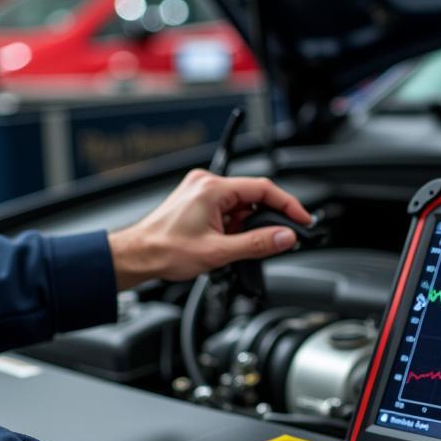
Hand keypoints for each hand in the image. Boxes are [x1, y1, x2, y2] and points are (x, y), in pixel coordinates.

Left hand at [107, 170, 312, 289]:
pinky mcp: (197, 201)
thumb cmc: (165, 251)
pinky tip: (225, 242)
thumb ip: (257, 244)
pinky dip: (234, 226)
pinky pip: (227, 209)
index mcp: (212, 188)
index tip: (302, 219)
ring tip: (232, 247)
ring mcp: (200, 191)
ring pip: (240, 205)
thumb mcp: (218, 252)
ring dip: (246, 226)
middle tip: (273, 241)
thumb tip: (284, 237)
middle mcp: (206, 183)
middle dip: (264, 220)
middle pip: (253, 196)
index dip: (288, 205)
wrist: (137, 256)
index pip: (263, 189)